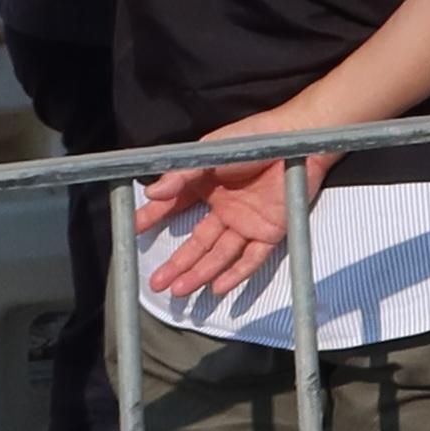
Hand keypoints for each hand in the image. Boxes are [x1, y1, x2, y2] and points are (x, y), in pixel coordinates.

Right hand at [136, 116, 335, 301]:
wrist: (296, 140)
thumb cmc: (253, 139)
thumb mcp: (211, 153)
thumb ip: (182, 174)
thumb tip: (152, 193)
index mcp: (207, 186)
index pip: (174, 208)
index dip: (153, 220)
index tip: (132, 233)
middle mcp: (224, 208)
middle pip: (197, 243)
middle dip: (177, 264)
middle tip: (156, 282)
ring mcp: (247, 222)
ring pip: (220, 255)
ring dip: (201, 273)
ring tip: (180, 291)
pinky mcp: (271, 231)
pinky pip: (252, 258)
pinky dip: (236, 274)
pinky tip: (218, 289)